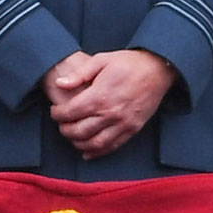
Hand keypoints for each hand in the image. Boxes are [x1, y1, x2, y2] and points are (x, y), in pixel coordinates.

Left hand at [48, 50, 175, 159]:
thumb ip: (79, 74)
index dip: (58, 114)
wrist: (157, 69)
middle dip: (65, 130)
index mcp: (99, 96)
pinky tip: (88, 152)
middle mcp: (110, 114)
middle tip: (61, 125)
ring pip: (95, 144)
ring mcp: (123, 124)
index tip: (55, 111)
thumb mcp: (101, 60)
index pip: (70, 112)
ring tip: (72, 137)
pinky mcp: (133, 129)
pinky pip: (112, 146)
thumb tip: (59, 84)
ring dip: (79, 144)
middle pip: (79, 131)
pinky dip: (98, 152)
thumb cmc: (128, 62)